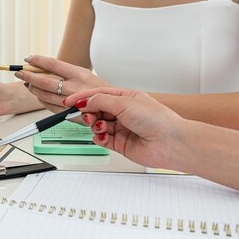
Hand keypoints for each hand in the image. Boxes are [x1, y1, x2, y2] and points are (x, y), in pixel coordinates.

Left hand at [14, 55, 107, 112]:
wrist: (111, 106)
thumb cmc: (96, 88)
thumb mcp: (84, 74)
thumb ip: (65, 72)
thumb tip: (42, 68)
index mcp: (78, 74)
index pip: (52, 64)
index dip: (37, 60)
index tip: (28, 58)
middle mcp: (74, 87)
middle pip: (44, 80)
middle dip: (28, 76)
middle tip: (19, 72)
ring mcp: (70, 102)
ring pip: (44, 95)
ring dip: (32, 88)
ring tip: (27, 83)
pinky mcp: (68, 114)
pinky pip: (48, 106)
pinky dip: (41, 99)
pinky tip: (38, 94)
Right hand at [63, 87, 186, 168]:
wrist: (170, 143)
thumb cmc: (156, 120)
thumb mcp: (124, 103)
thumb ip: (101, 101)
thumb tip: (84, 101)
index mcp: (126, 98)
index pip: (99, 95)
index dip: (83, 97)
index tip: (68, 102)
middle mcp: (123, 112)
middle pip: (96, 110)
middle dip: (88, 112)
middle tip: (85, 115)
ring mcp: (121, 128)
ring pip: (97, 124)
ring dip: (94, 125)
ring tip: (98, 126)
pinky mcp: (120, 143)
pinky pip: (102, 139)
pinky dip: (98, 138)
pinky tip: (102, 136)